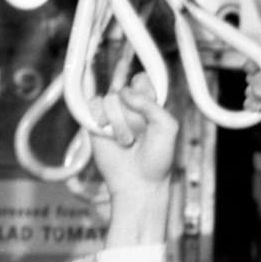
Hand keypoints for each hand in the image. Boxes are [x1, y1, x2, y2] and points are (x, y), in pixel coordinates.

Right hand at [89, 72, 178, 198]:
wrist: (138, 182)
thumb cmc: (157, 157)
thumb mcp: (167, 127)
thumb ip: (151, 105)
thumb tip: (123, 93)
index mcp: (149, 104)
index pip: (141, 79)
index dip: (143, 87)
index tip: (148, 101)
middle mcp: (129, 107)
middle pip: (125, 88)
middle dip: (134, 111)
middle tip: (140, 131)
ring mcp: (111, 114)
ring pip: (111, 99)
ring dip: (120, 123)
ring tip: (127, 141)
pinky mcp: (94, 123)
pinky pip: (93, 106)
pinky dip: (102, 121)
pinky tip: (108, 135)